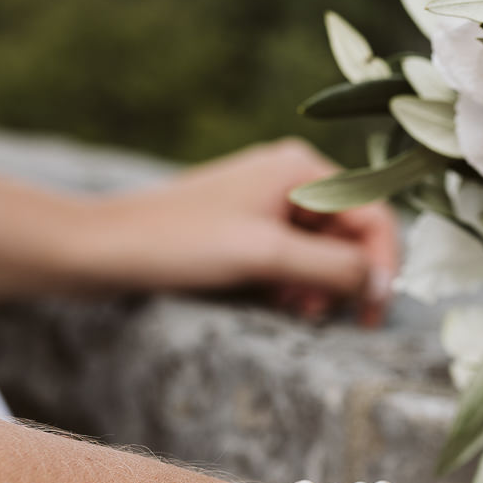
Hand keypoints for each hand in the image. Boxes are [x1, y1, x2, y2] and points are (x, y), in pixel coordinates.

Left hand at [97, 138, 397, 323]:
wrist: (99, 249)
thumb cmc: (177, 243)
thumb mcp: (266, 255)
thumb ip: (333, 267)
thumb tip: (383, 284)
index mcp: (302, 169)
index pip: (375, 215)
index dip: (383, 265)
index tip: (373, 313)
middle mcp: (292, 178)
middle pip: (352, 235)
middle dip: (343, 279)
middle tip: (316, 313)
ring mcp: (268, 203)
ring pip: (324, 251)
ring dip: (318, 286)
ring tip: (291, 308)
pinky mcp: (247, 228)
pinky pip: (294, 258)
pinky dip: (293, 284)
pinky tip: (273, 299)